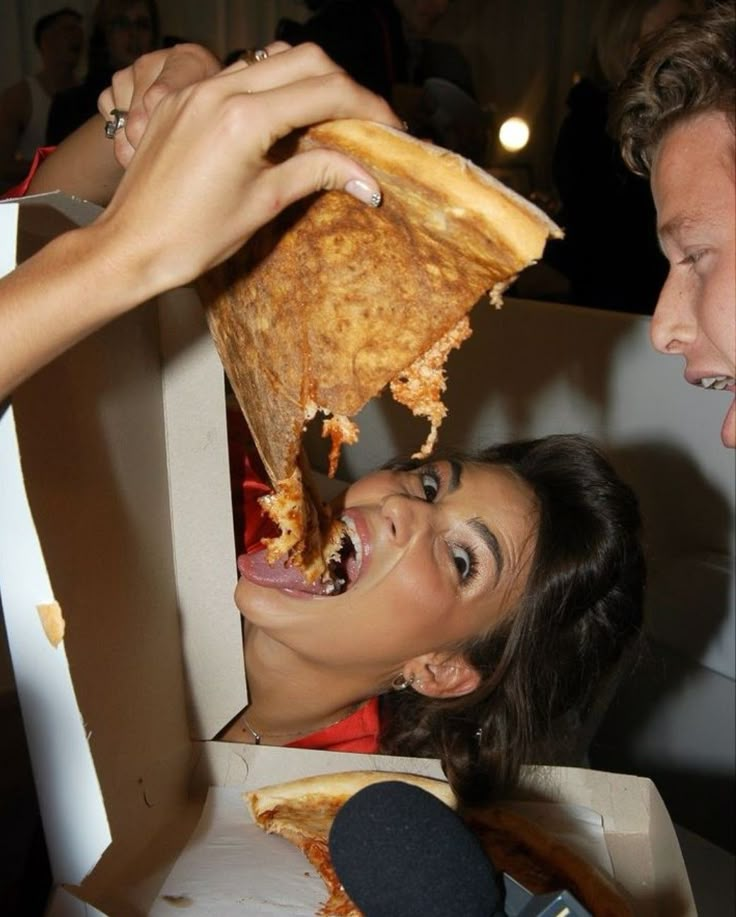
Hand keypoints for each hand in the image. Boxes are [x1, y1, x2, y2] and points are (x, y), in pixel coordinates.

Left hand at [94, 42, 403, 297]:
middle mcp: (219, 90)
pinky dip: (272, 89)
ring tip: (327, 120)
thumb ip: (317, 174)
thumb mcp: (264, 204)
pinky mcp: (182, 99)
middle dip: (343, 85)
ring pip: (271, 60)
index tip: (390, 126)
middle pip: (304, 58)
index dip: (367, 105)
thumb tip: (368, 178)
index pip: (325, 90)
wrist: (131, 246)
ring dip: (308, 81)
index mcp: (243, 118)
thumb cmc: (192, 237)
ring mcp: (197, 90)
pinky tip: (282, 122)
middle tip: (363, 120)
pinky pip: (239, 75)